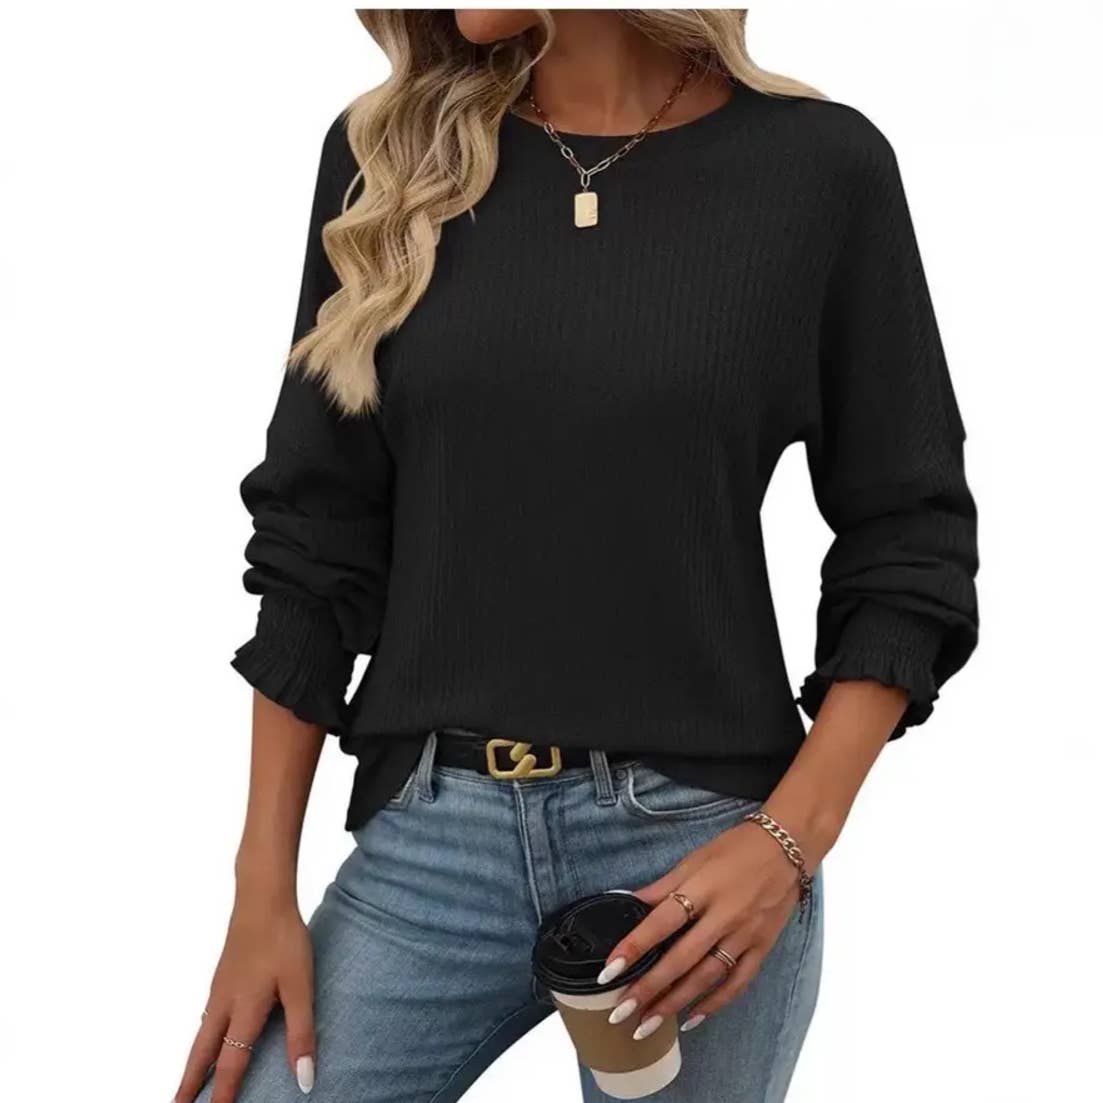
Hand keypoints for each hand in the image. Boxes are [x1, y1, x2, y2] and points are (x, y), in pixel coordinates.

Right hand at [174, 900, 314, 1100]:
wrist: (262, 896)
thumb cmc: (284, 939)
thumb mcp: (300, 987)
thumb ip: (302, 1032)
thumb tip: (304, 1079)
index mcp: (243, 1012)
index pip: (230, 1067)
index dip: (222, 1098)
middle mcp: (224, 1005)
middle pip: (201, 1056)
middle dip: (189, 1087)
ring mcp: (219, 989)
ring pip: (201, 1037)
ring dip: (194, 1065)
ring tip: (189, 1085)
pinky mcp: (223, 976)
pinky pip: (207, 1018)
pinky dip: (202, 1040)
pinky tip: (209, 1037)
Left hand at [597, 819, 803, 1037]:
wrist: (787, 847)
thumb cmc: (735, 849)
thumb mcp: (694, 860)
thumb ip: (662, 887)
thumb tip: (627, 901)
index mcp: (702, 888)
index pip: (661, 922)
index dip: (634, 947)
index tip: (609, 971)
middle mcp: (724, 915)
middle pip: (681, 959)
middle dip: (649, 989)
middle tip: (621, 1012)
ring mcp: (745, 934)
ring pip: (707, 977)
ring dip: (675, 1003)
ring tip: (648, 1024)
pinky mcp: (762, 947)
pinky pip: (738, 982)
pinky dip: (716, 1003)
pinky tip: (693, 1018)